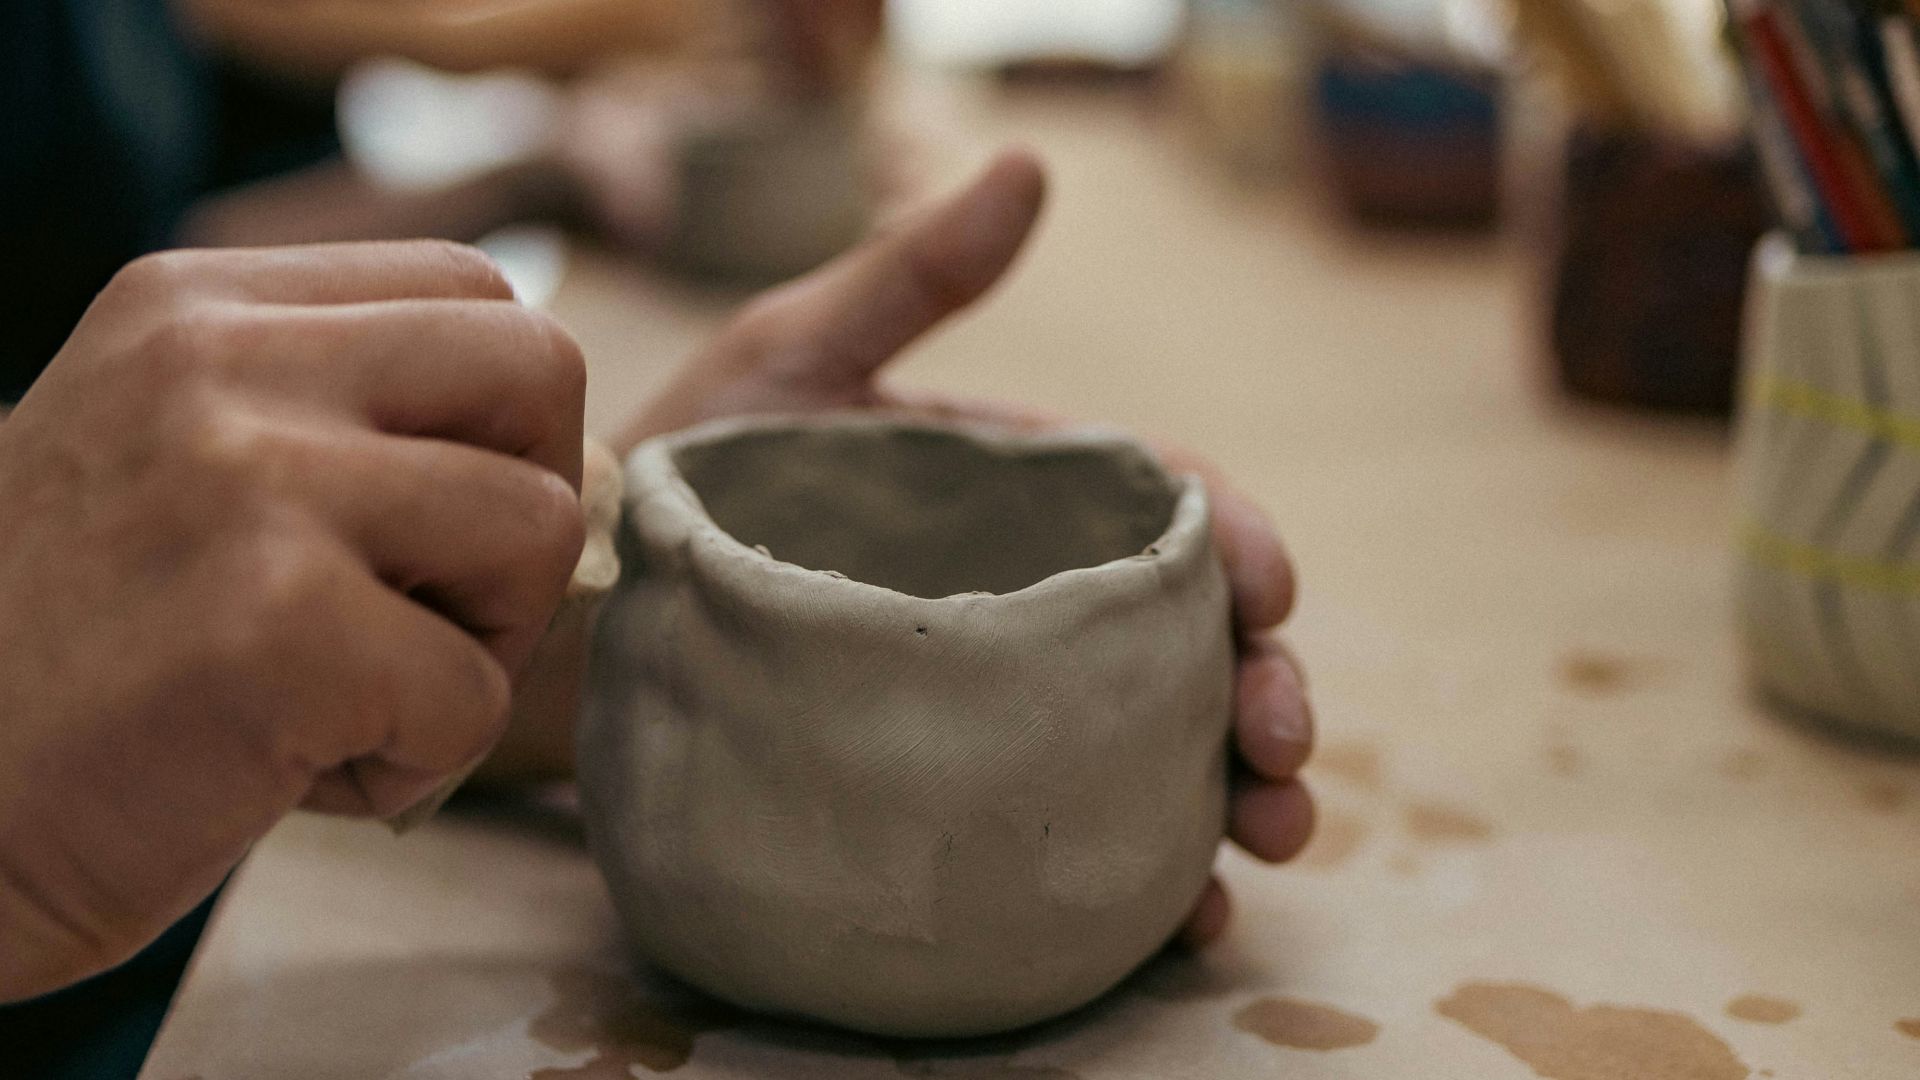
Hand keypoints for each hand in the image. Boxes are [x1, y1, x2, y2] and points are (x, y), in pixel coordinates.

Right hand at [0, 242, 586, 999]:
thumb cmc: (77, 659)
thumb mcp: (183, 465)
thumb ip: (343, 421)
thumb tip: (572, 457)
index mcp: (199, 306)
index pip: (475, 293)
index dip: (505, 422)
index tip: (433, 527)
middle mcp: (219, 361)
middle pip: (538, 367)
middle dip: (529, 509)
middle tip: (433, 611)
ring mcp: (247, 480)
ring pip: (540, 527)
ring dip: (481, 647)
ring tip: (357, 699)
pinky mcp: (277, 624)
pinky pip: (473, 693)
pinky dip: (418, 762)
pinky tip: (294, 772)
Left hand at [617, 151, 1313, 945]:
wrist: (581, 618)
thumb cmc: (687, 475)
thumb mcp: (792, 360)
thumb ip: (909, 280)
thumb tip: (1029, 169)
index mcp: (1016, 500)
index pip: (1161, 518)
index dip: (1240, 548)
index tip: (1268, 594)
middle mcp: (1027, 607)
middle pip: (1188, 648)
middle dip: (1266, 691)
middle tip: (1282, 747)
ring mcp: (1001, 707)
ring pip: (1159, 753)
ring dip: (1236, 797)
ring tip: (1267, 836)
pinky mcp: (962, 794)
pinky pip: (1076, 843)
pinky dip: (1148, 880)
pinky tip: (1185, 917)